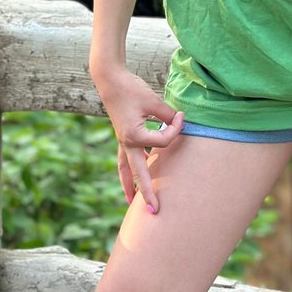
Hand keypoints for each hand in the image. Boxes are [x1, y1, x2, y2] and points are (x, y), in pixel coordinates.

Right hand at [93, 66, 183, 213]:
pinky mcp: (122, 137)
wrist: (110, 80)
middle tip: (154, 211)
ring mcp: (122, 142)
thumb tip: (180, 122)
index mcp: (134, 137)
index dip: (176, 128)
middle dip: (146, 193)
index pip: (163, 141)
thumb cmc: (131, 89)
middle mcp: (126, 143)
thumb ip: (168, 115)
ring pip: (126, 170)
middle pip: (138, 174)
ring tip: (132, 204)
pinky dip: (128, 171)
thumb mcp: (153, 101)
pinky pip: (125, 159)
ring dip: (130, 187)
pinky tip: (133, 178)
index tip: (181, 115)